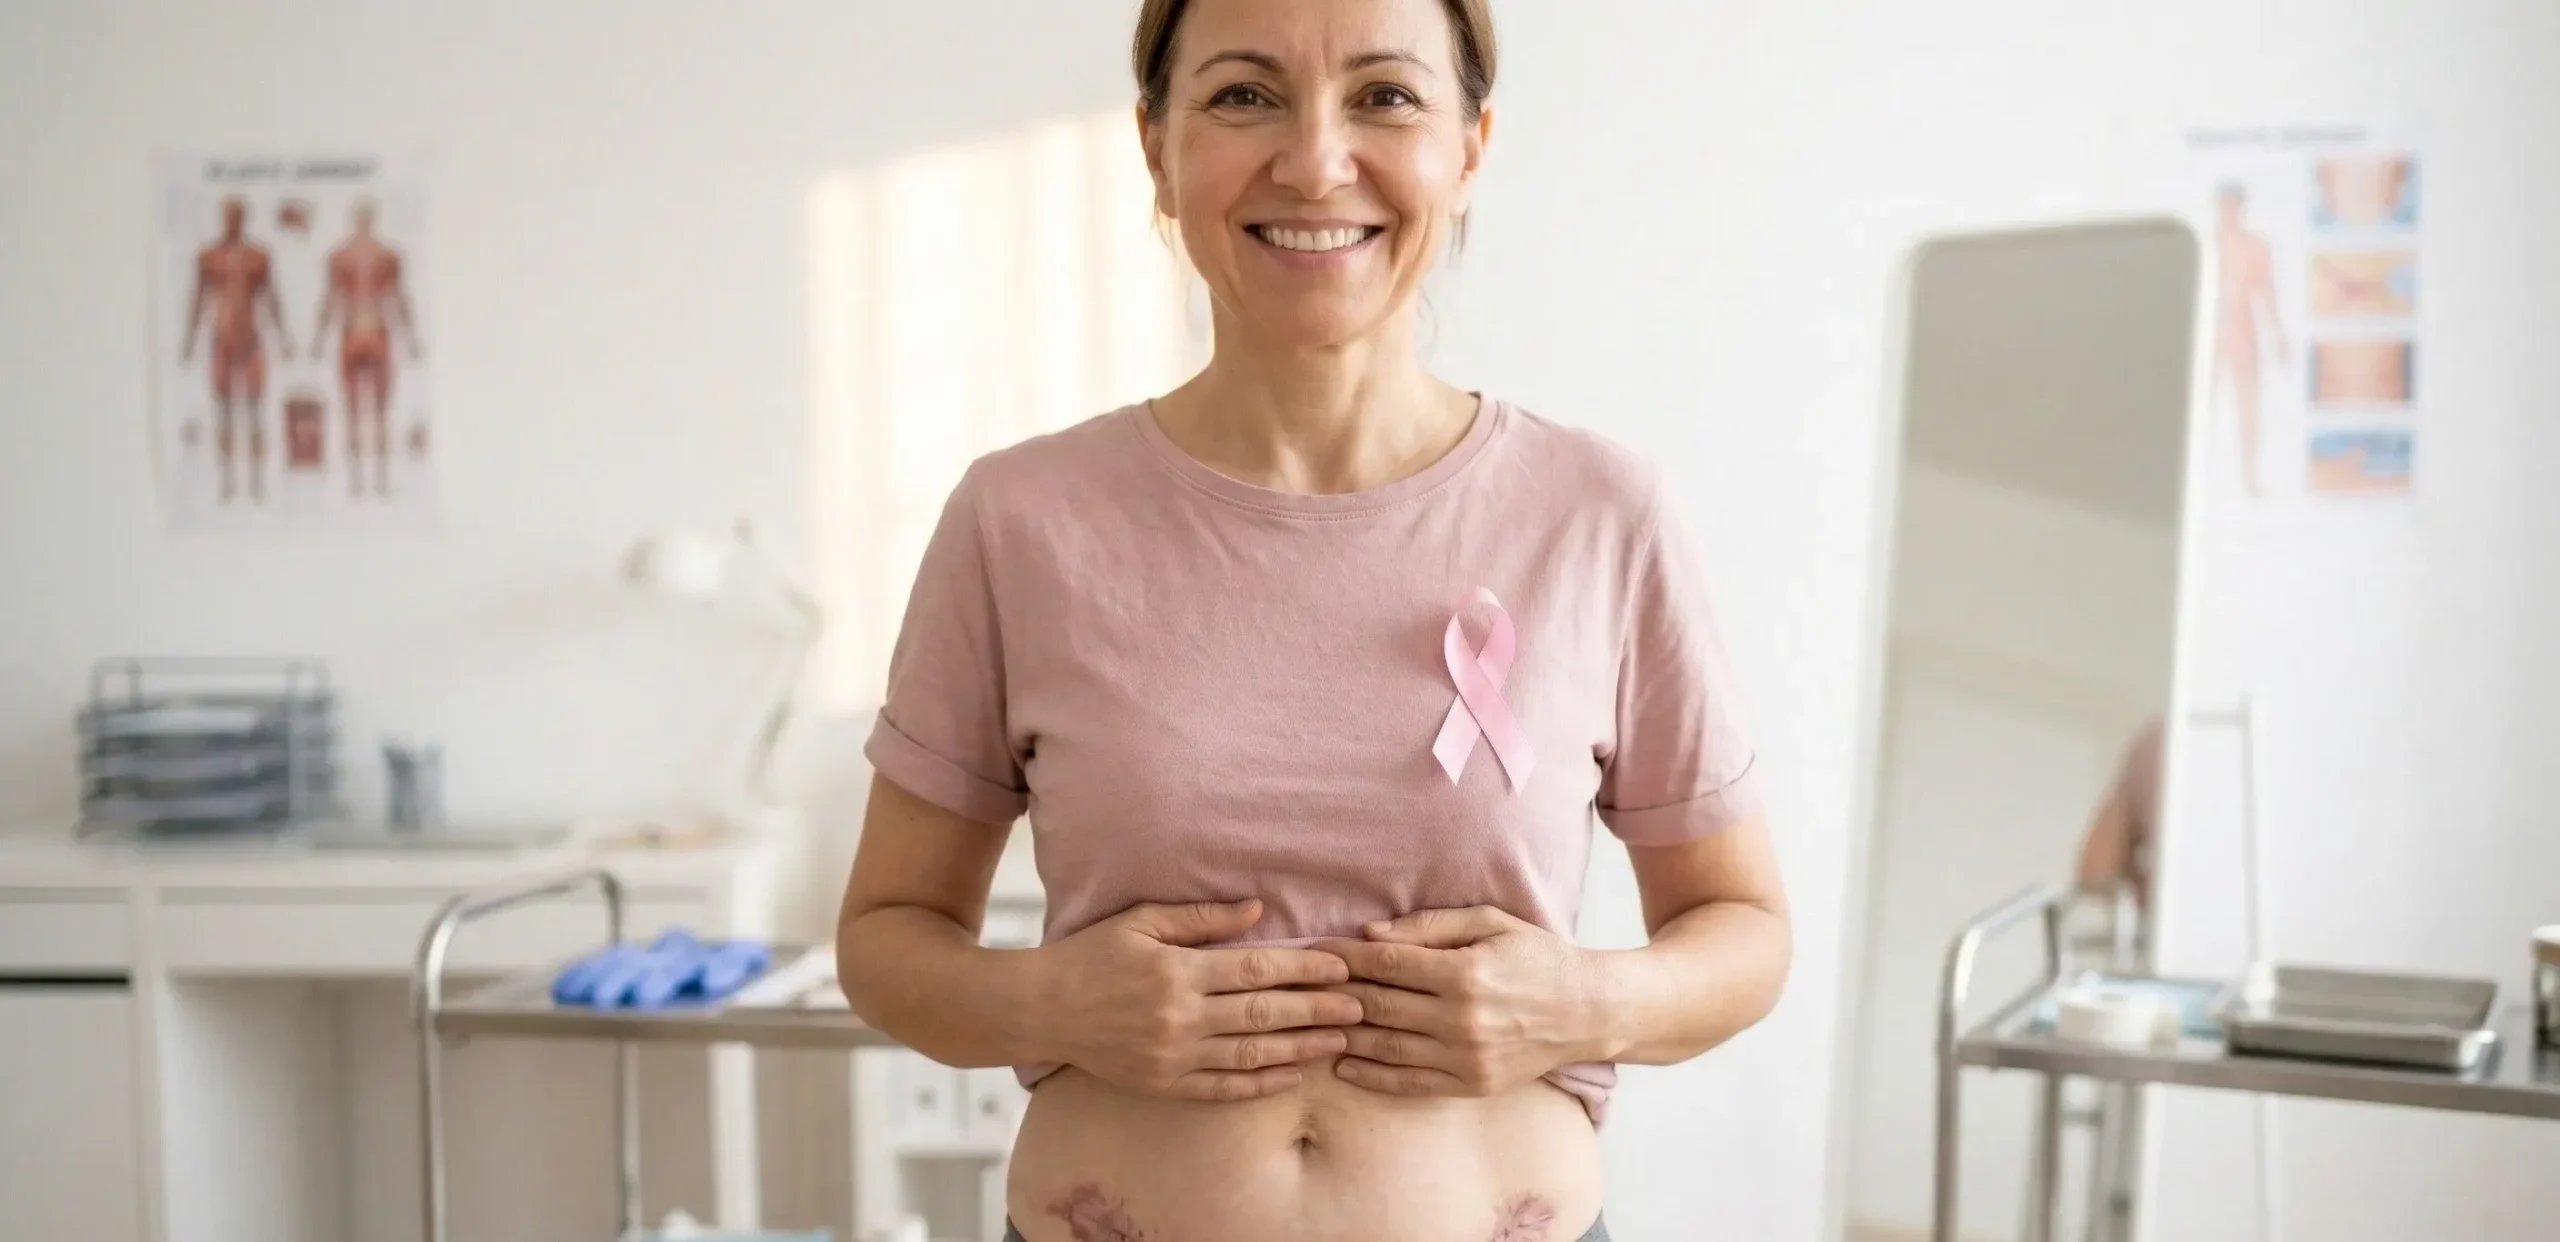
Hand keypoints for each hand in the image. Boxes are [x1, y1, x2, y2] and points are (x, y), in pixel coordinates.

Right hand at [1031, 898, 1361, 1102]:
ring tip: (1341, 1041)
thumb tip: (1259, 910)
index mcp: (1176, 972)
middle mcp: (1179, 1018)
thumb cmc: (1090, 956)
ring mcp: (1172, 1056)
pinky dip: (1261, 1084)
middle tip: (1360, 1006)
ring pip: (1251, 1054)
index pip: (1255, 970)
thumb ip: (1201, 918)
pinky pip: (1223, 1088)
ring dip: (1302, 1048)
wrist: (1040, 1009)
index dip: (1302, 969)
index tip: (1339, 966)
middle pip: (1264, 1014)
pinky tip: (1293, 1077)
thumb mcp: (1141, 921)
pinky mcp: (1164, 1084)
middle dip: (1318, 1009)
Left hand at [1311, 906, 1604, 1098]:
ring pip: (1385, 1046)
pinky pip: (1409, 1083)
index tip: (1313, 951)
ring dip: (1342, 1035)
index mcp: (1465, 972)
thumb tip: (1371, 934)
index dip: (1344, 956)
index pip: (1387, 963)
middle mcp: (1462, 1019)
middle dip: (1332, 994)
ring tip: (1308, 1024)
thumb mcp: (1490, 923)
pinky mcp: (1472, 1085)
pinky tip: (1342, 1066)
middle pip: (1378, 1005)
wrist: (1589, 1012)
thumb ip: (1430, 926)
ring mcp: (1466, 1057)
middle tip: (1297, 986)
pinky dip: (1371, 1076)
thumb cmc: (1537, 957)